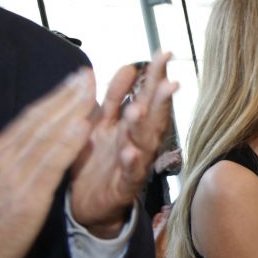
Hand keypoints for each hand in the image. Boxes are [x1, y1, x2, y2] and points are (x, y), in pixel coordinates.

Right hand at [0, 69, 94, 257]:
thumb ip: (7, 160)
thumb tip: (22, 141)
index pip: (30, 120)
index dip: (54, 98)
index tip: (73, 79)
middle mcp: (4, 160)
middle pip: (39, 121)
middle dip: (65, 95)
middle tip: (88, 73)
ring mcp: (14, 177)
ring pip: (46, 136)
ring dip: (70, 109)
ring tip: (90, 88)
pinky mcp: (27, 198)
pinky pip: (51, 165)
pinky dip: (67, 143)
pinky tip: (83, 126)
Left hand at [70, 52, 178, 237]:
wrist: (88, 205)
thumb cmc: (98, 161)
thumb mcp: (101, 122)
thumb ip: (114, 96)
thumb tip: (128, 67)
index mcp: (132, 125)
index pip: (147, 94)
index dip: (156, 74)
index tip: (164, 53)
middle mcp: (138, 142)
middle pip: (153, 117)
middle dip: (161, 100)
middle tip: (169, 82)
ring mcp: (134, 164)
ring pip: (144, 144)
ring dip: (144, 127)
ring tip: (140, 109)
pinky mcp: (124, 186)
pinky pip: (129, 174)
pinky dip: (131, 163)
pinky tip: (130, 152)